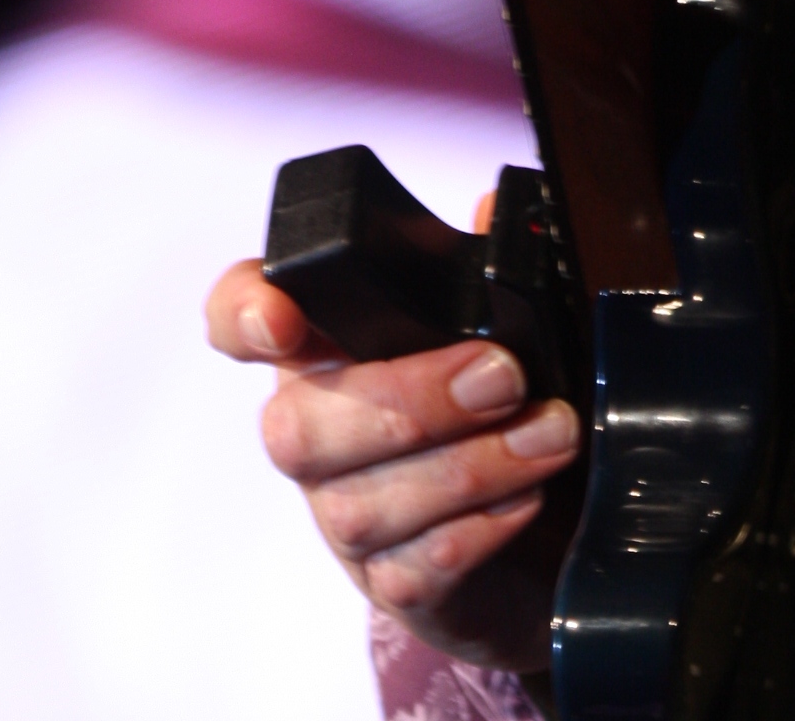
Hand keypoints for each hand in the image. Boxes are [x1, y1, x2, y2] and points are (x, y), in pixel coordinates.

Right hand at [207, 234, 578, 672]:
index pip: (243, 317)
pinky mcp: (393, 585)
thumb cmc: (505, 409)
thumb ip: (488, 268)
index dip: (244, 314)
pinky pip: (411, 569)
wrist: (546, 534)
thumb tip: (491, 211)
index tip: (282, 317)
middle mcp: (319, 433)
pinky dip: (478, 529)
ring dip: (471, 465)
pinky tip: (527, 496)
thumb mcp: (501, 325)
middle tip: (503, 377)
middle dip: (409, 400)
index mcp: (329, 349)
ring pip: (360, 506)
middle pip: (297, 429)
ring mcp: (346, 516)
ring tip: (551, 434)